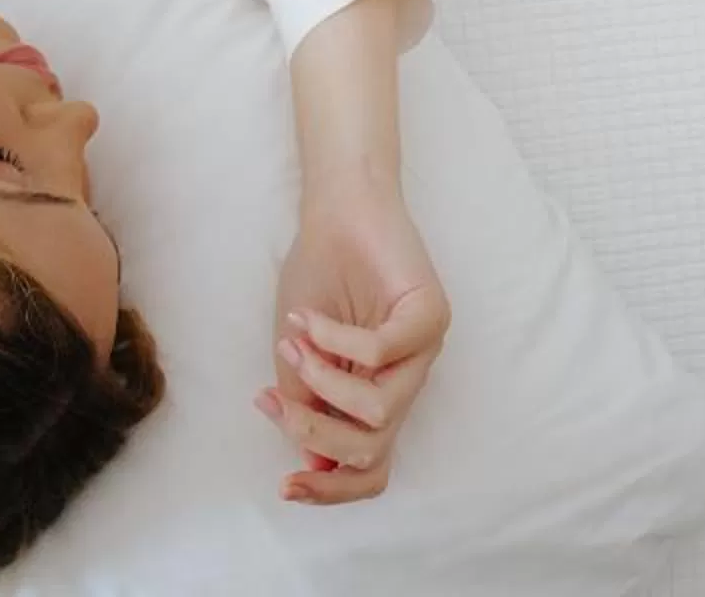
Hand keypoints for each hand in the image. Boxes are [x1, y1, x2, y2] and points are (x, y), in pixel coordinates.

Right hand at [259, 182, 449, 504]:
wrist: (333, 212)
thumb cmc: (315, 278)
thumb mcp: (297, 358)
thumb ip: (307, 409)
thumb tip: (314, 470)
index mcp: (376, 396)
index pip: (370, 469)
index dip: (331, 491)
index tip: (283, 487)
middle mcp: (406, 381)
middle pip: (371, 451)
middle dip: (314, 436)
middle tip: (275, 401)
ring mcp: (423, 351)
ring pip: (378, 412)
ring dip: (321, 383)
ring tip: (293, 344)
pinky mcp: (430, 316)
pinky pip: (381, 355)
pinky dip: (335, 342)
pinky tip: (309, 318)